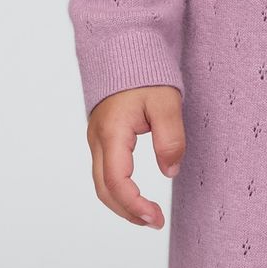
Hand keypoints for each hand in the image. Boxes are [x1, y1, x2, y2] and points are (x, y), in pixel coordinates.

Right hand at [86, 85, 186, 227]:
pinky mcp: (101, 136)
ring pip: (101, 183)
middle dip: (127, 211)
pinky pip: (104, 171)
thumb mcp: (166, 101)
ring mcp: (96, 137)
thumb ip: (170, 137)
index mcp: (111, 131)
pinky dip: (118, 189)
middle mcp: (97, 138)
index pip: (116, 181)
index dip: (134, 204)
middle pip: (104, 189)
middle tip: (154, 222)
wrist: (125, 45)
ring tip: (147, 214)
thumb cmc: (146, 71)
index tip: (155, 217)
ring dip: (122, 203)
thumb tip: (171, 172)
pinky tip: (135, 194)